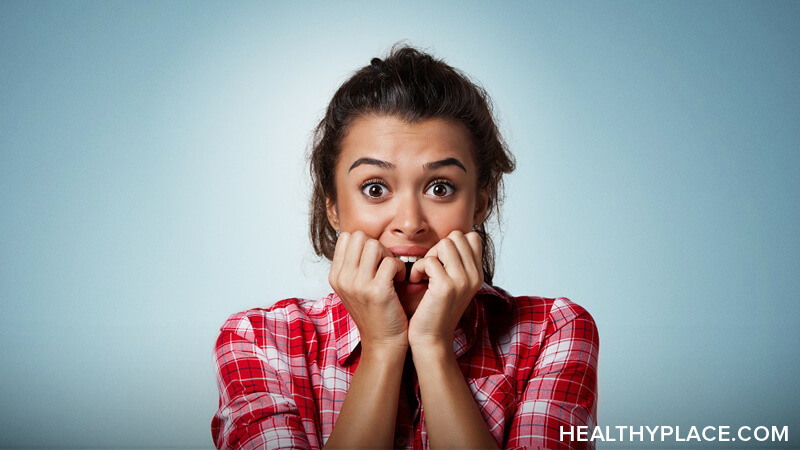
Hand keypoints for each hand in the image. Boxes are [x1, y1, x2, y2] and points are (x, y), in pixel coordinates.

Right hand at [328, 231, 408, 350]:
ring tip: (392, 271)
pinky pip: (391, 261)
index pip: (346, 237)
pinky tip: (401, 280)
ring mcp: (358, 285)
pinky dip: (400, 267)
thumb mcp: (354, 288)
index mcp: (335, 276)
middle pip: (360, 236)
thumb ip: (354, 265)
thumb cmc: (374, 312)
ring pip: (374, 245)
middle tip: (384, 263)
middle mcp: (343, 279)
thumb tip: (362, 238)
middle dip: (376, 246)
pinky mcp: (377, 291)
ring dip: (388, 254)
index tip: (373, 260)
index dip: (364, 243)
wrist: (382, 342)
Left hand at [406, 230, 482, 349]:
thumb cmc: (435, 309)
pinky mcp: (446, 287)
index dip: (451, 244)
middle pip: (456, 236)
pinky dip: (417, 269)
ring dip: (429, 256)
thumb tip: (451, 238)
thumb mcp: (453, 283)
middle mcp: (474, 276)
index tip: (440, 262)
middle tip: (430, 268)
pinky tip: (416, 282)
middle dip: (438, 248)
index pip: (471, 237)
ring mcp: (462, 280)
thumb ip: (455, 262)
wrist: (431, 339)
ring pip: (445, 244)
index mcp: (477, 274)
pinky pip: (429, 260)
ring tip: (424, 274)